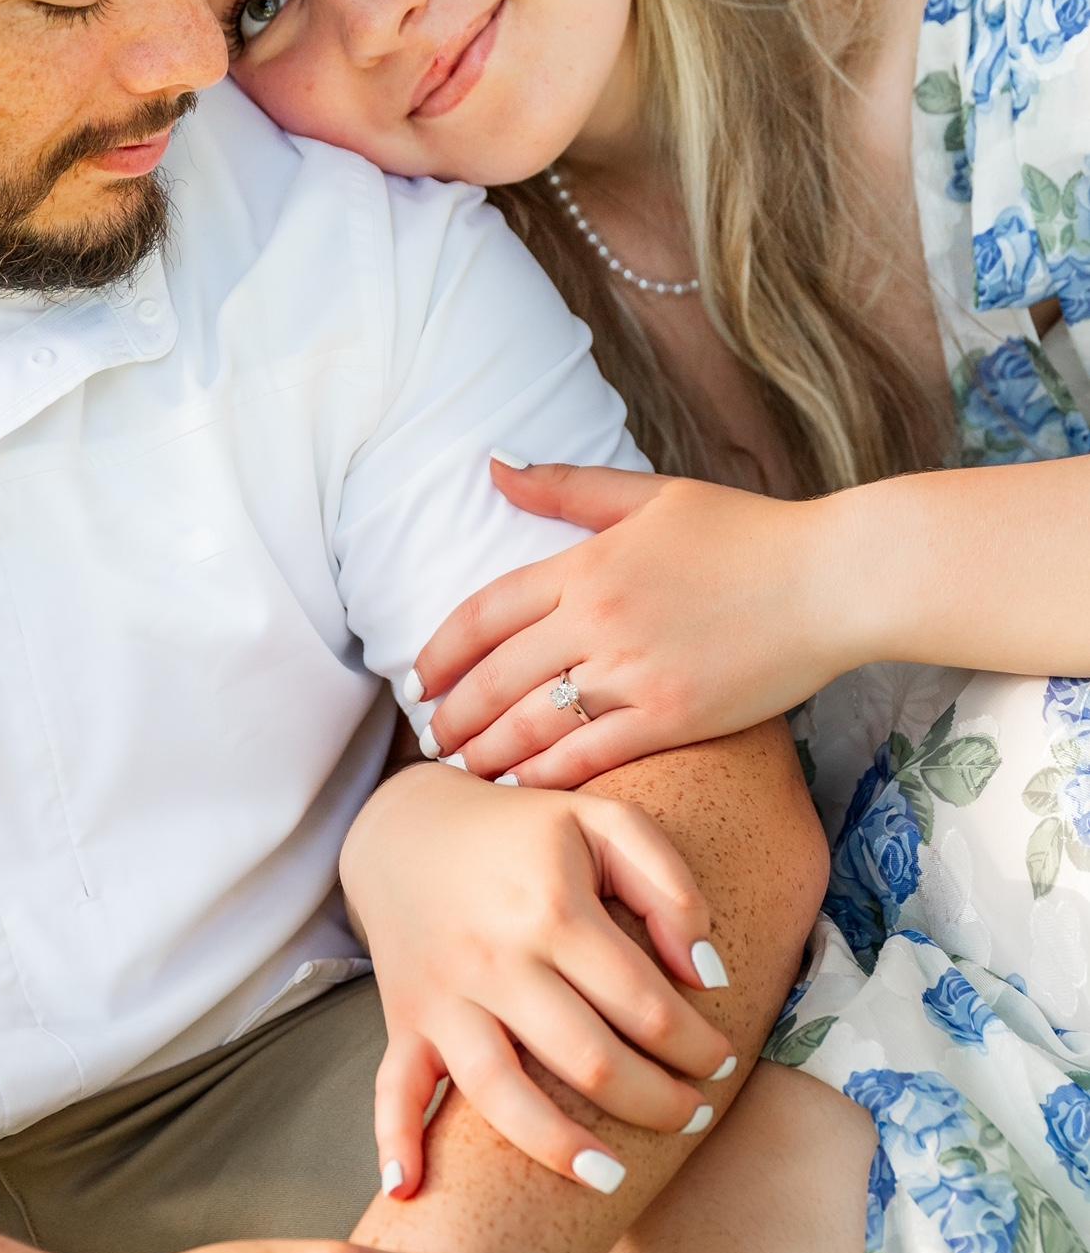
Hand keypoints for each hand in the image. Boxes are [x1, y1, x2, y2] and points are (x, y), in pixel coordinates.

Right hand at [340, 764, 732, 1201]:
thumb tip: (706, 976)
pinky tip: (410, 1187)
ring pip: (499, 1093)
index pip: (644, 1004)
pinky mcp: (404, 1018)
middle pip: (587, 1061)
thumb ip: (668, 885)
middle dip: (655, 1103)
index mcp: (553, 909)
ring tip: (612, 1178)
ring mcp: (443, 995)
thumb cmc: (521, 829)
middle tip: (691, 1115)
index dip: (697, 1044)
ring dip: (560, 1148)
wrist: (406, 823)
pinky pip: (393, 1087)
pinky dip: (395, 1139)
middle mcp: (495, 959)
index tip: (722, 1059)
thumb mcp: (602, 824)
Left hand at [411, 461, 839, 787]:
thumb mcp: (652, 495)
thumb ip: (566, 488)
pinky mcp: (672, 716)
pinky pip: (588, 754)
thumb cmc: (746, 534)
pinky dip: (544, 773)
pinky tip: (518, 786)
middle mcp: (598, 620)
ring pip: (532, 723)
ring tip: (460, 770)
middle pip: (496, 677)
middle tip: (430, 739)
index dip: (440, 652)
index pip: (484, 612)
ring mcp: (634, 672)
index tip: (417, 681)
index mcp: (587, 565)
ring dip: (485, 752)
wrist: (835, 579)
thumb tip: (494, 466)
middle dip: (452, 715)